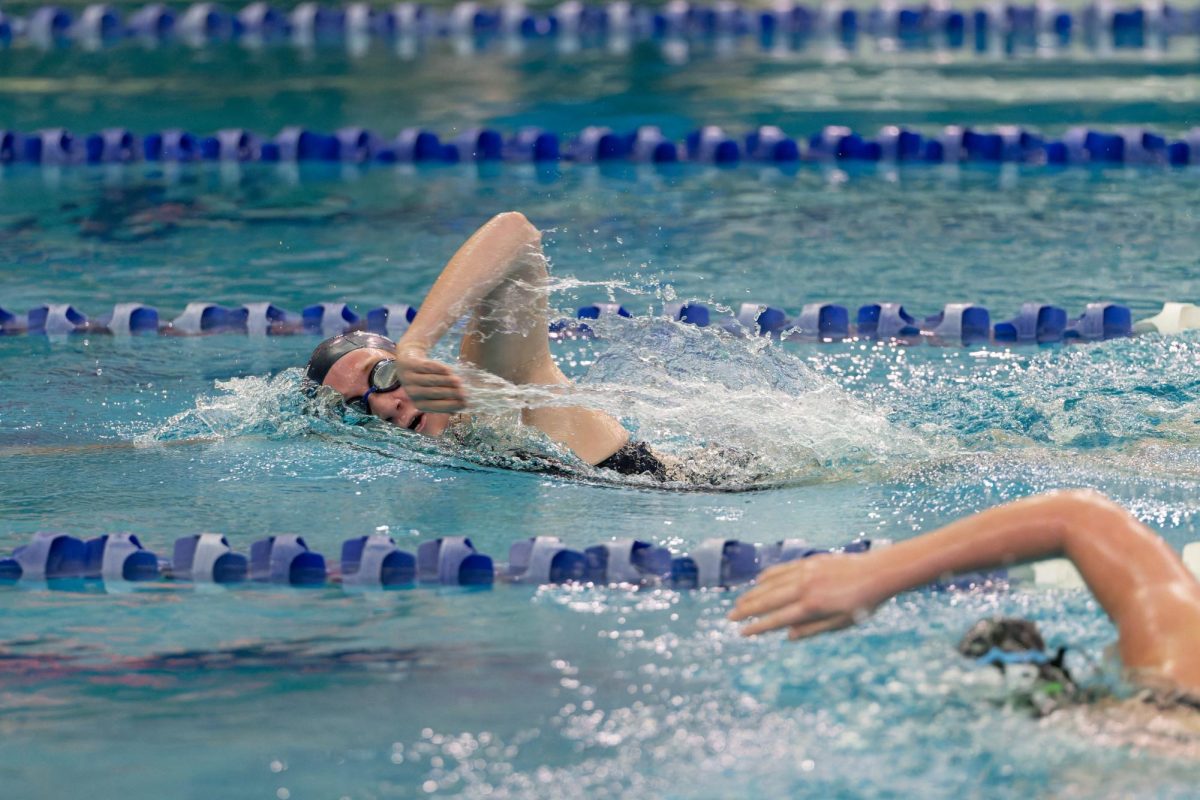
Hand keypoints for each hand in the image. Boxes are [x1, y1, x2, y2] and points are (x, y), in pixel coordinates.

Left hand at [393, 346, 468, 412]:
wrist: (408, 360)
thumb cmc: (425, 381)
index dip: (450, 405)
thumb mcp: (432, 394)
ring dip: (446, 381)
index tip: (464, 404)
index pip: (435, 406)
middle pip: (434, 393)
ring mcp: (409, 378)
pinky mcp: (410, 365)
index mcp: (418, 403)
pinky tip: (449, 370)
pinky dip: (439, 369)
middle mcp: (412, 392)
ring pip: (431, 380)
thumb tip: (457, 411)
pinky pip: (427, 367)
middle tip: (464, 393)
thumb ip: (444, 402)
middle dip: (451, 393)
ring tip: (459, 381)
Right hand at [727, 552, 885, 639]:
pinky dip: (768, 576)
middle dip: (747, 610)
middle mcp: (805, 588)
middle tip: (730, 618)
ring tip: (738, 602)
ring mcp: (805, 572)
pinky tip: (758, 581)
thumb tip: (788, 636)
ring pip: (772, 583)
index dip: (758, 627)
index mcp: (812, 606)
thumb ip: (813, 629)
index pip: (778, 619)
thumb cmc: (864, 603)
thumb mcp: (842, 623)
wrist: (879, 572)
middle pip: (769, 600)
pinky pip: (783, 569)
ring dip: (753, 593)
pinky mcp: (810, 562)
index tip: (742, 633)